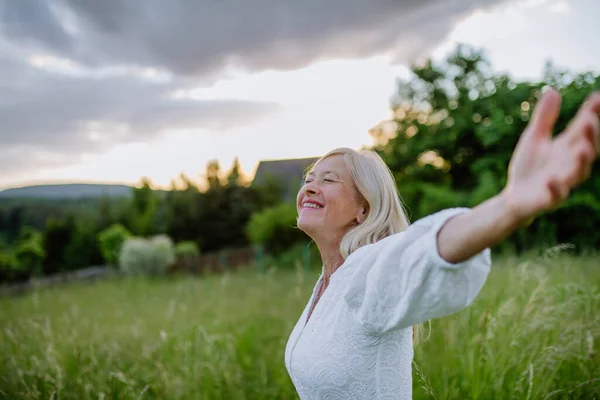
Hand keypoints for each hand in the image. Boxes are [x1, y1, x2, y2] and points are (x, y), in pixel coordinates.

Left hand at [502, 88, 599, 222]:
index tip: (597, 97)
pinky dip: (557, 188)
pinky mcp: (549, 199)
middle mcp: (569, 163)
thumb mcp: (534, 138)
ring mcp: (562, 182)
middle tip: (591, 119)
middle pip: (587, 148)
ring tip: (583, 148)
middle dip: (591, 136)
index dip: (591, 113)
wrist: (513, 198)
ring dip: (583, 161)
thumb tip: (552, 90)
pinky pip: (557, 195)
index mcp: (567, 147)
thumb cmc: (528, 167)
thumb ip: (544, 117)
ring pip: (579, 173)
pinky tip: (552, 179)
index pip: (583, 128)